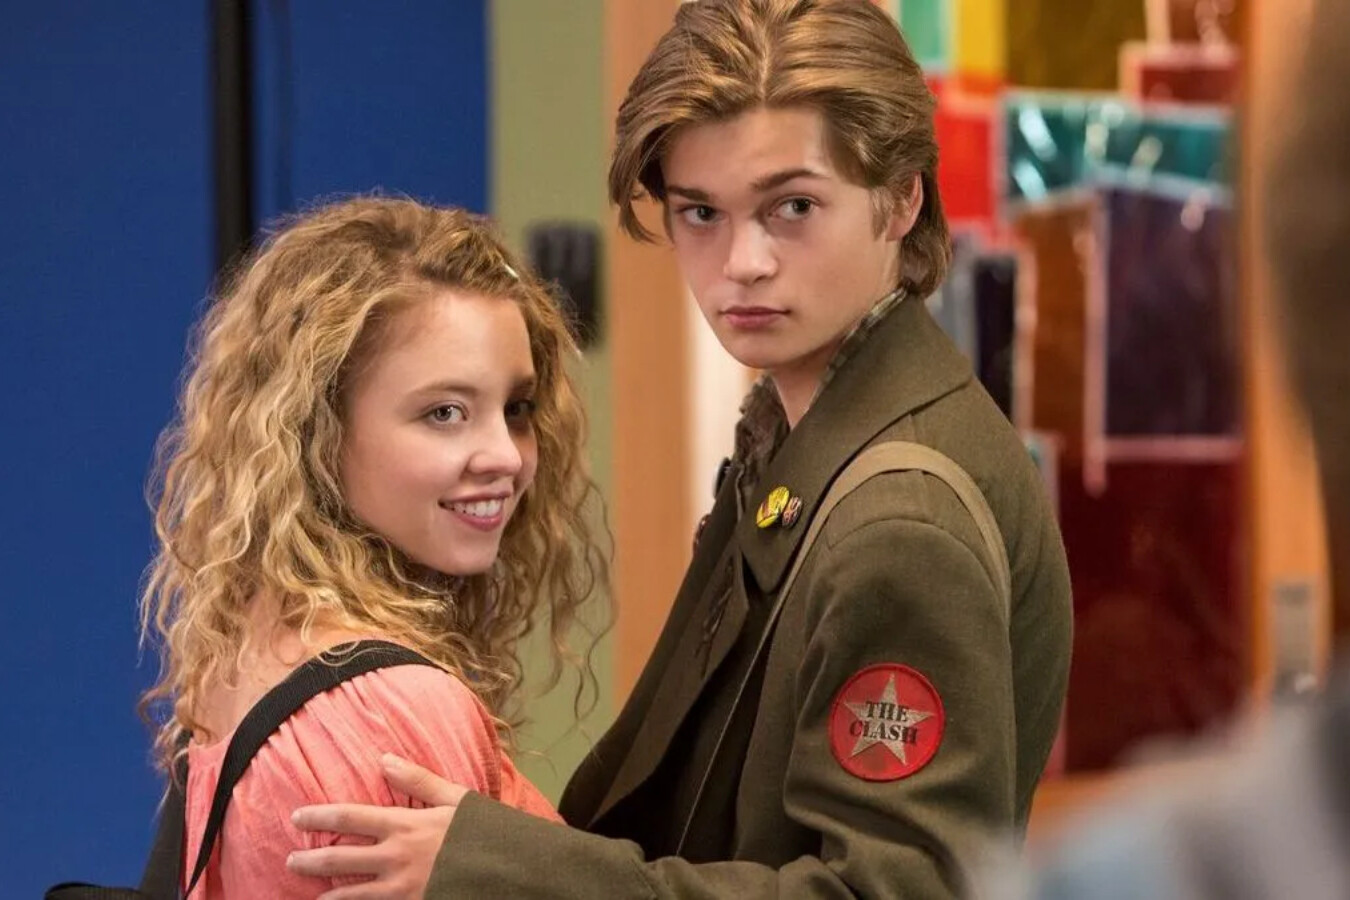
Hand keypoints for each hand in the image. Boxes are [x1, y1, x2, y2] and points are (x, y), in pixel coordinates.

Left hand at [287, 753, 467, 899]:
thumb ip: (418, 779)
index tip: (297, 817)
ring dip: (326, 894)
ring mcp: (400, 889)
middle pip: (338, 859)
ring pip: (349, 894)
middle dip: (308, 861)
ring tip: (312, 896)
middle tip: (289, 861)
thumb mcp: (455, 798)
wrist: (510, 872)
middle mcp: (395, 858)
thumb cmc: (484, 832)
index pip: (349, 817)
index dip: (319, 816)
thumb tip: (384, 759)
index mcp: (404, 825)